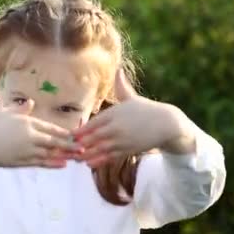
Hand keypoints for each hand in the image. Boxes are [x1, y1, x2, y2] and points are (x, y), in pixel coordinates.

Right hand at [0, 99, 81, 177]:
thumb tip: (31, 103)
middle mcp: (29, 137)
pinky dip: (53, 163)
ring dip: (65, 155)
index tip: (77, 133)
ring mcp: (26, 151)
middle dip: (70, 144)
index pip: (50, 127)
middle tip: (85, 146)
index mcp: (26, 122)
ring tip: (78, 156)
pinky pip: (41, 163)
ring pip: (50, 153)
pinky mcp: (22, 162)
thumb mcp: (3, 112)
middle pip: (54, 141)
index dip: (64, 131)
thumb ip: (20, 109)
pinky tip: (63, 164)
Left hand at [73, 69, 195, 167]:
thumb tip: (118, 69)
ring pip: (99, 149)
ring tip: (75, 158)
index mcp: (114, 113)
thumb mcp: (132, 97)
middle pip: (92, 138)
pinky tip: (89, 164)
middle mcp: (116, 127)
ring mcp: (121, 140)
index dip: (79, 131)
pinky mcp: (127, 150)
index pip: (92, 124)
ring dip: (86, 155)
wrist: (167, 124)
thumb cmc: (147, 109)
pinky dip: (98, 161)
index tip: (68, 135)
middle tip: (66, 149)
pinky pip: (110, 157)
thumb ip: (121, 86)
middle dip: (79, 144)